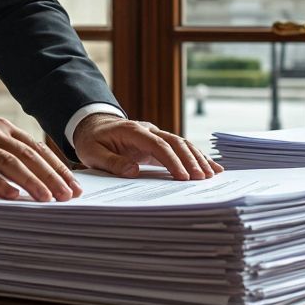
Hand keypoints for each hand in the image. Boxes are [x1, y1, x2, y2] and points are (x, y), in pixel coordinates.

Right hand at [0, 99, 81, 201]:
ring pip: (10, 163)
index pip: (37, 148)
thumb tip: (29, 170)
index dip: (57, 167)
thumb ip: (3, 147)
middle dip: (52, 177)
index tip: (73, 184)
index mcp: (1, 129)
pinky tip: (12, 196)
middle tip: (69, 196)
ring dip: (32, 181)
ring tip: (48, 199)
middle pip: (30, 156)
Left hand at [71, 115, 223, 179]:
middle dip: (190, 160)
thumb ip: (111, 162)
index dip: (171, 160)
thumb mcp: (92, 153)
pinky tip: (210, 166)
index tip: (183, 177)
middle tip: (203, 178)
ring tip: (212, 174)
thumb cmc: (92, 141)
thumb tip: (133, 171)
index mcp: (132, 131)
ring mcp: (155, 134)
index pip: (157, 144)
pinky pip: (180, 148)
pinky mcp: (158, 142)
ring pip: (182, 143)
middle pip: (175, 142)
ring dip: (197, 158)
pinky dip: (196, 156)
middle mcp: (148, 130)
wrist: (93, 125)